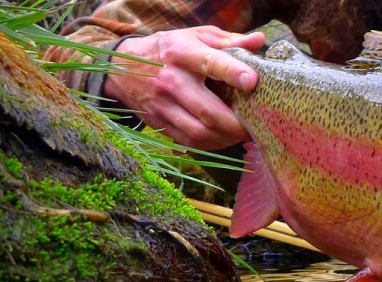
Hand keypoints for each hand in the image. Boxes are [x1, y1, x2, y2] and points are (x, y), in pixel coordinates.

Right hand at [104, 26, 264, 149]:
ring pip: (200, 132)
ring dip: (227, 138)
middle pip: (208, 111)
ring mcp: (163, 105)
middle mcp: (171, 80)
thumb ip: (229, 41)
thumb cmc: (170, 50)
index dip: (233, 72)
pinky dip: (212, 144)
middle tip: (256, 126)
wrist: (122, 68)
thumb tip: (259, 41)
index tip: (253, 81)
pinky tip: (224, 137)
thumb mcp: (196, 36)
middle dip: (237, 124)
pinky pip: (190, 141)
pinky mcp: (160, 122)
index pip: (210, 63)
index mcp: (183, 53)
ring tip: (242, 134)